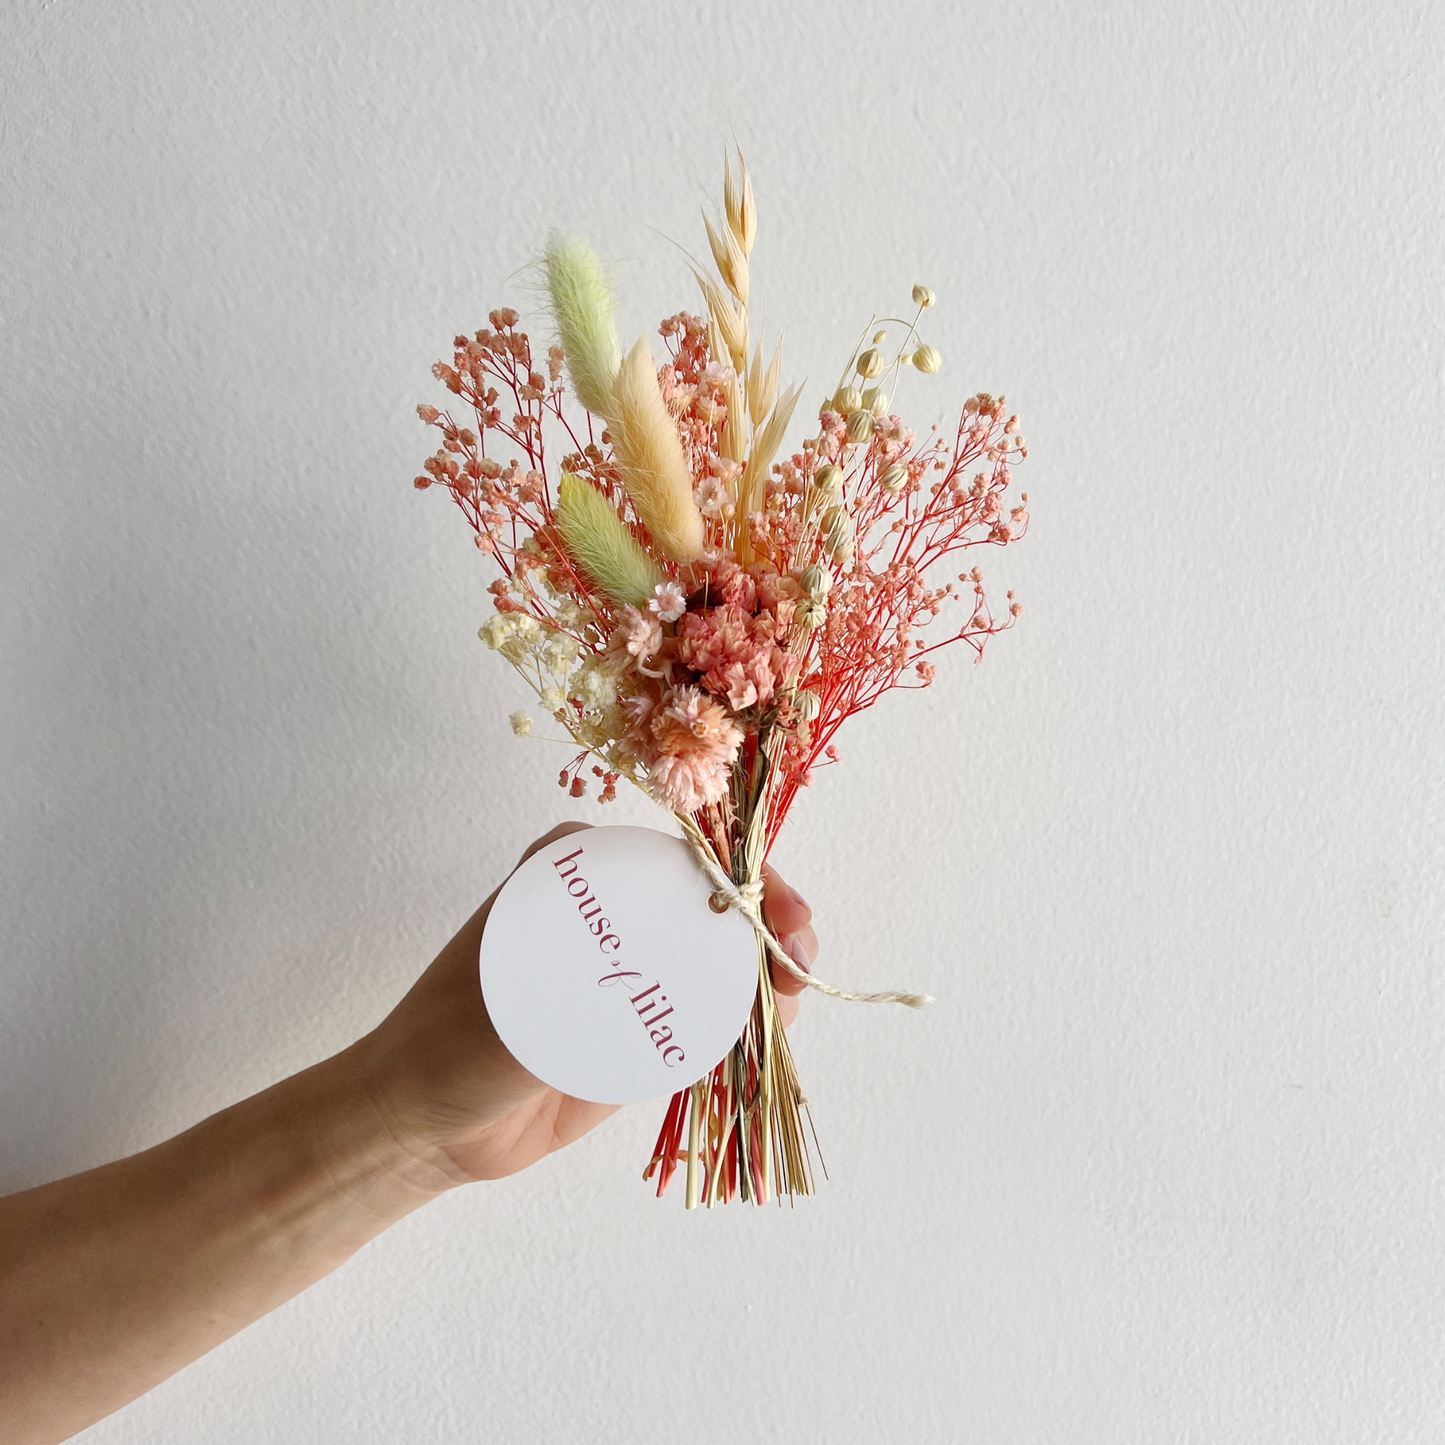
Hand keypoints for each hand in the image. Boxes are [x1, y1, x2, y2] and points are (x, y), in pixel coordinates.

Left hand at [357, 822, 817, 1188]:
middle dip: (767, 921)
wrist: (421, 1128)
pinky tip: (772, 1026)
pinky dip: (746, 1015)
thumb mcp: (510, 990)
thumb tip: (656, 954)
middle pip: (710, 904)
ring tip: (793, 999)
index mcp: (579, 871)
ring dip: (765, 970)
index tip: (778, 909)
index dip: (742, 875)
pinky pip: (706, 1012)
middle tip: (798, 958)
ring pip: (717, 957)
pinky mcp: (641, 1026)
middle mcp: (611, 910)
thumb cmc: (448, 1041)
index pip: (678, 856)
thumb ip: (579, 969)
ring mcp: (630, 970)